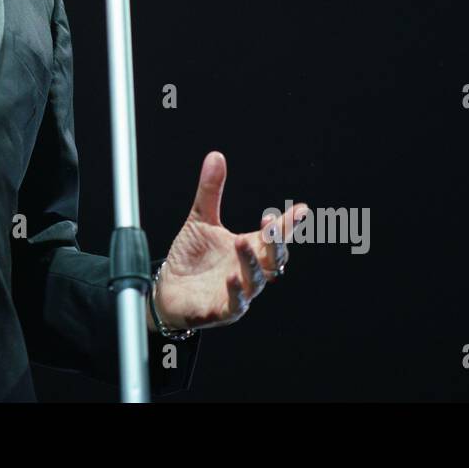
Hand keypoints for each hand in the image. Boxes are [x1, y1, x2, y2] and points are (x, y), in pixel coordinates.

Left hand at [151, 151, 308, 331]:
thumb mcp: (200, 220)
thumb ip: (210, 191)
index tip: (301, 210)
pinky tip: (232, 278)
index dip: (287, 224)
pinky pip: (235, 305)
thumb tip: (216, 156)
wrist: (168, 289)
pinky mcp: (221, 311)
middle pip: (272, 259)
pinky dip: (236, 293)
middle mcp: (248, 271)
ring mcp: (237, 292)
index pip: (273, 236)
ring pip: (255, 281)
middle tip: (271, 223)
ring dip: (251, 263)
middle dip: (275, 242)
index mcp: (248, 248)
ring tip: (242, 243)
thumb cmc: (190, 257)